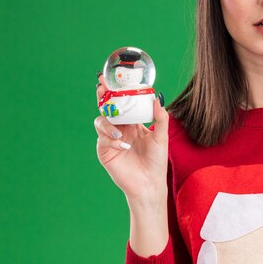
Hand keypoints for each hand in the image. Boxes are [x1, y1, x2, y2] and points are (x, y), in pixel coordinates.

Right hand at [94, 74, 168, 203]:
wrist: (150, 183)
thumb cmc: (156, 160)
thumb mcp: (161, 136)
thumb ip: (160, 117)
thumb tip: (158, 97)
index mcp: (132, 123)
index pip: (122, 104)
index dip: (117, 92)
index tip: (114, 79)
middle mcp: (120, 129)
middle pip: (107, 108)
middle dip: (103, 97)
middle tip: (101, 88)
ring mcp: (111, 139)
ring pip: (101, 122)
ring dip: (107, 122)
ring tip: (119, 131)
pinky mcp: (105, 152)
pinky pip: (103, 140)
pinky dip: (112, 140)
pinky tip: (123, 145)